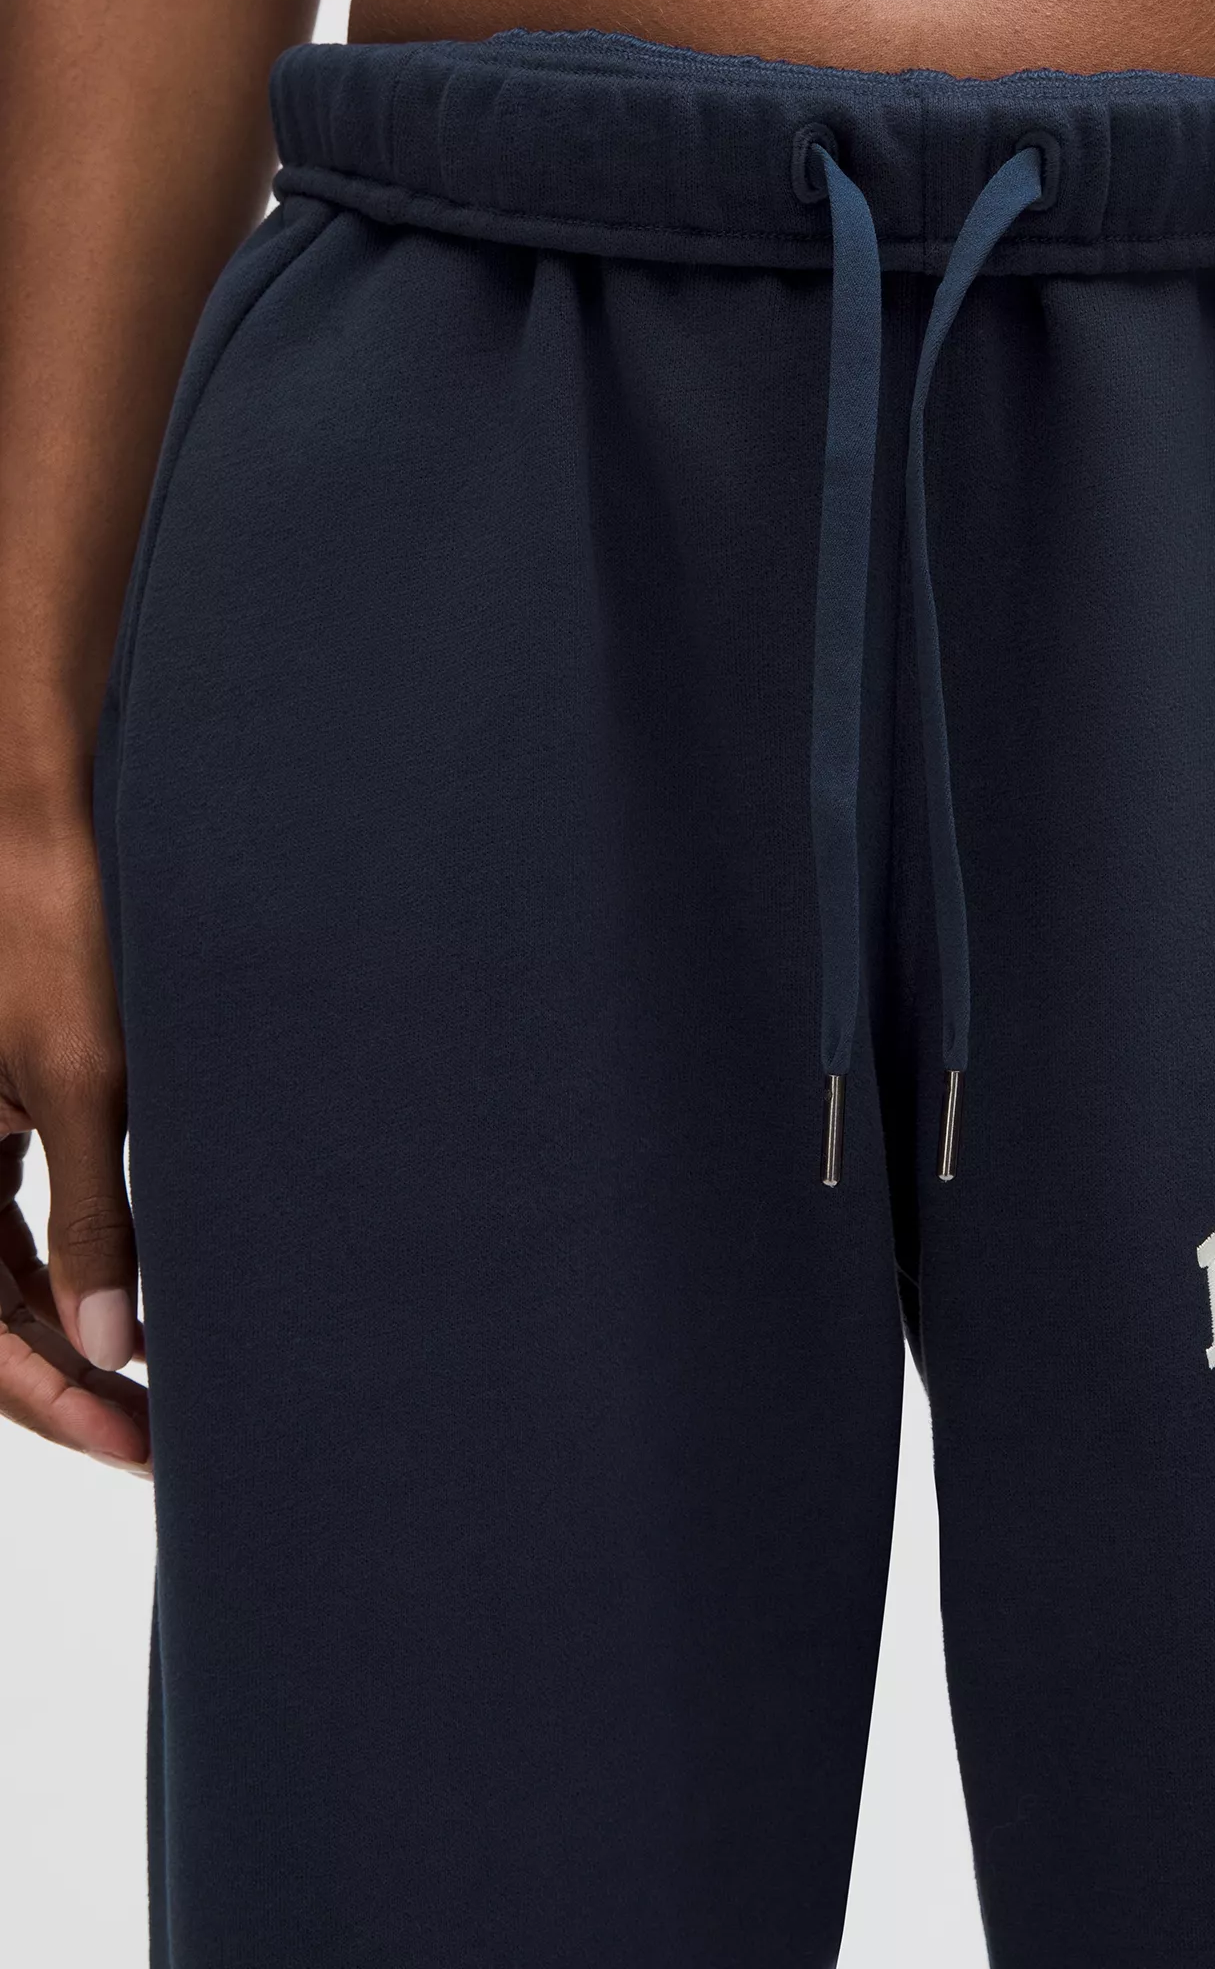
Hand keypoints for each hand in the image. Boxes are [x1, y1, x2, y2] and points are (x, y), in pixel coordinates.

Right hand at [0, 821, 147, 1472]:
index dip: (49, 1402)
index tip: (135, 1446)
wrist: (42, 812)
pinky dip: (62, 1263)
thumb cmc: (55, 925)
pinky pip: (4, 1217)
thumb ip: (92, 1214)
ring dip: (62, 1330)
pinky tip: (125, 1296)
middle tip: (156, 1437)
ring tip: (151, 1383)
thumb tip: (108, 1347)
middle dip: (62, 1381)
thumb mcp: (82, 1077)